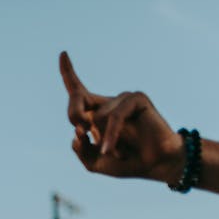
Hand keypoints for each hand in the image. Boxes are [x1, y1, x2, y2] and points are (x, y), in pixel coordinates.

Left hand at [59, 52, 182, 183]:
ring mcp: (122, 99)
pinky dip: (110, 136)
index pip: (77, 91)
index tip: (63, 53)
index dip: (68, 72)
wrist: (154, 164)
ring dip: (104, 140)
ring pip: (97, 117)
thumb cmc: (125, 162)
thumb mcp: (94, 162)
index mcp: (95, 113)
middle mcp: (107, 103)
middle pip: (77, 98)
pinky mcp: (136, 99)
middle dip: (72, 113)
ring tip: (119, 150)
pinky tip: (111, 151)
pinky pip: (114, 117)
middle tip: (80, 130)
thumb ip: (81, 150)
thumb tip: (77, 132)